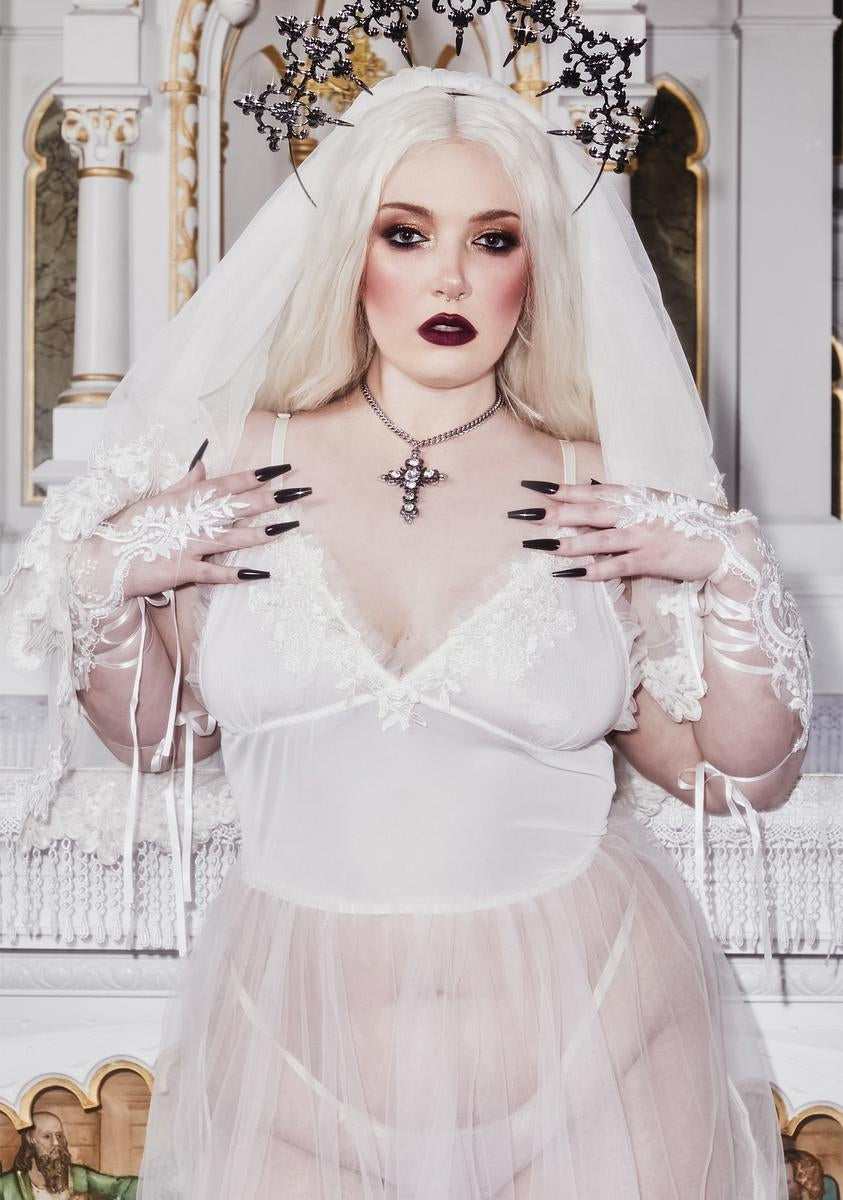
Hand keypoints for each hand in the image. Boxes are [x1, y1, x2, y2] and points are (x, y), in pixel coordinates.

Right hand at [69, 447, 304, 616]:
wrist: (103, 558)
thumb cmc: (131, 527)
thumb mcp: (158, 498)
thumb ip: (185, 482)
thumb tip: (203, 460)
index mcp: (187, 499)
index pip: (229, 483)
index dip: (257, 475)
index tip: (284, 467)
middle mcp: (193, 520)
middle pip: (240, 506)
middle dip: (273, 498)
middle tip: (302, 491)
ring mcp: (189, 545)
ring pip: (234, 536)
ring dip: (264, 532)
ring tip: (291, 526)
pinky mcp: (184, 570)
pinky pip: (216, 572)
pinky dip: (238, 573)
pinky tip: (261, 573)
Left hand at [513, 481, 757, 583]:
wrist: (727, 543)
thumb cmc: (690, 524)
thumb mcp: (657, 504)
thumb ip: (626, 500)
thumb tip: (593, 490)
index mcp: (637, 496)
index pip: (593, 491)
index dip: (563, 489)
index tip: (536, 488)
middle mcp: (636, 513)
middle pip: (587, 511)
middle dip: (552, 513)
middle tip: (522, 514)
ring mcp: (643, 536)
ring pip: (596, 539)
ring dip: (565, 543)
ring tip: (537, 545)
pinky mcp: (650, 560)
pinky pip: (614, 567)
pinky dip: (590, 571)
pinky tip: (568, 574)